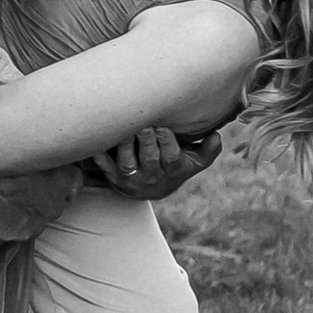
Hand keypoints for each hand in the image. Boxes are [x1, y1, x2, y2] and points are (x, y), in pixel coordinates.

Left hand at [89, 126, 222, 201]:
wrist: (152, 189)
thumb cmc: (174, 166)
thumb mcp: (194, 162)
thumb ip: (208, 151)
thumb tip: (217, 135)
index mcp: (172, 169)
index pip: (171, 157)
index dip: (167, 143)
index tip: (163, 126)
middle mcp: (152, 176)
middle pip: (149, 158)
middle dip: (146, 141)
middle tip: (142, 123)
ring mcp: (132, 177)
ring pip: (127, 163)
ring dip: (124, 146)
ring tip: (122, 128)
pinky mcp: (114, 178)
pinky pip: (105, 168)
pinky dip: (99, 157)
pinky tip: (95, 144)